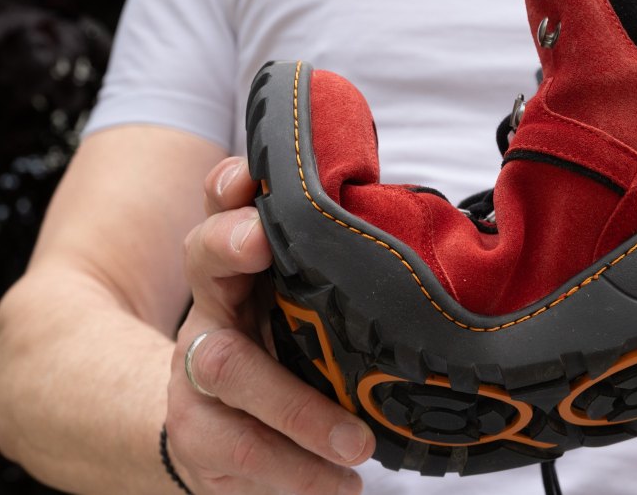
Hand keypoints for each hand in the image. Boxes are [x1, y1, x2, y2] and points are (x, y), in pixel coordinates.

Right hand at [165, 157, 373, 494]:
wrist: (212, 427)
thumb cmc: (287, 350)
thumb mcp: (309, 305)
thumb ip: (346, 275)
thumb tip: (439, 243)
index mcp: (244, 264)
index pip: (228, 205)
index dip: (234, 185)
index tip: (255, 174)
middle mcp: (213, 305)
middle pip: (204, 258)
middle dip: (227, 242)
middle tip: (260, 240)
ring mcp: (197, 370)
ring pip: (225, 368)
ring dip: (294, 405)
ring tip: (356, 442)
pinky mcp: (200, 434)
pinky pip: (242, 452)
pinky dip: (299, 474)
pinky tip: (344, 484)